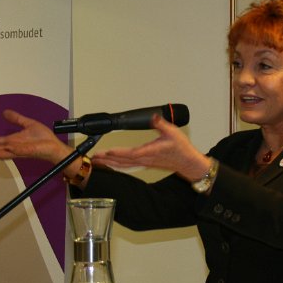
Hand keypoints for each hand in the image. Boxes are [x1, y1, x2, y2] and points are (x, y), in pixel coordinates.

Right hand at [0, 109, 71, 163]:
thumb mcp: (28, 124)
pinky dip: (13, 150)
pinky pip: (19, 151)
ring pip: (3, 152)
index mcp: (13, 141)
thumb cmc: (43, 138)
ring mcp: (21, 150)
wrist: (54, 146)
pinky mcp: (29, 151)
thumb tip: (5, 112)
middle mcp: (14, 148)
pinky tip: (7, 148)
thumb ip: (16, 119)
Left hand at [91, 115, 209, 181]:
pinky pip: (127, 166)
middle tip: (94, 158)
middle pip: (123, 161)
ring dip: (110, 164)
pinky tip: (111, 165)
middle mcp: (145, 159)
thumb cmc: (181, 148)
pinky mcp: (145, 164)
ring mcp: (144, 163)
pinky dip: (117, 166)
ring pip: (124, 165)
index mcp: (151, 151)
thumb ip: (161, 124)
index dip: (118, 153)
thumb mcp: (173, 132)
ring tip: (98, 161)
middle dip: (107, 159)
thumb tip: (153, 116)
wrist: (187, 162)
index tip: (107, 151)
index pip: (131, 153)